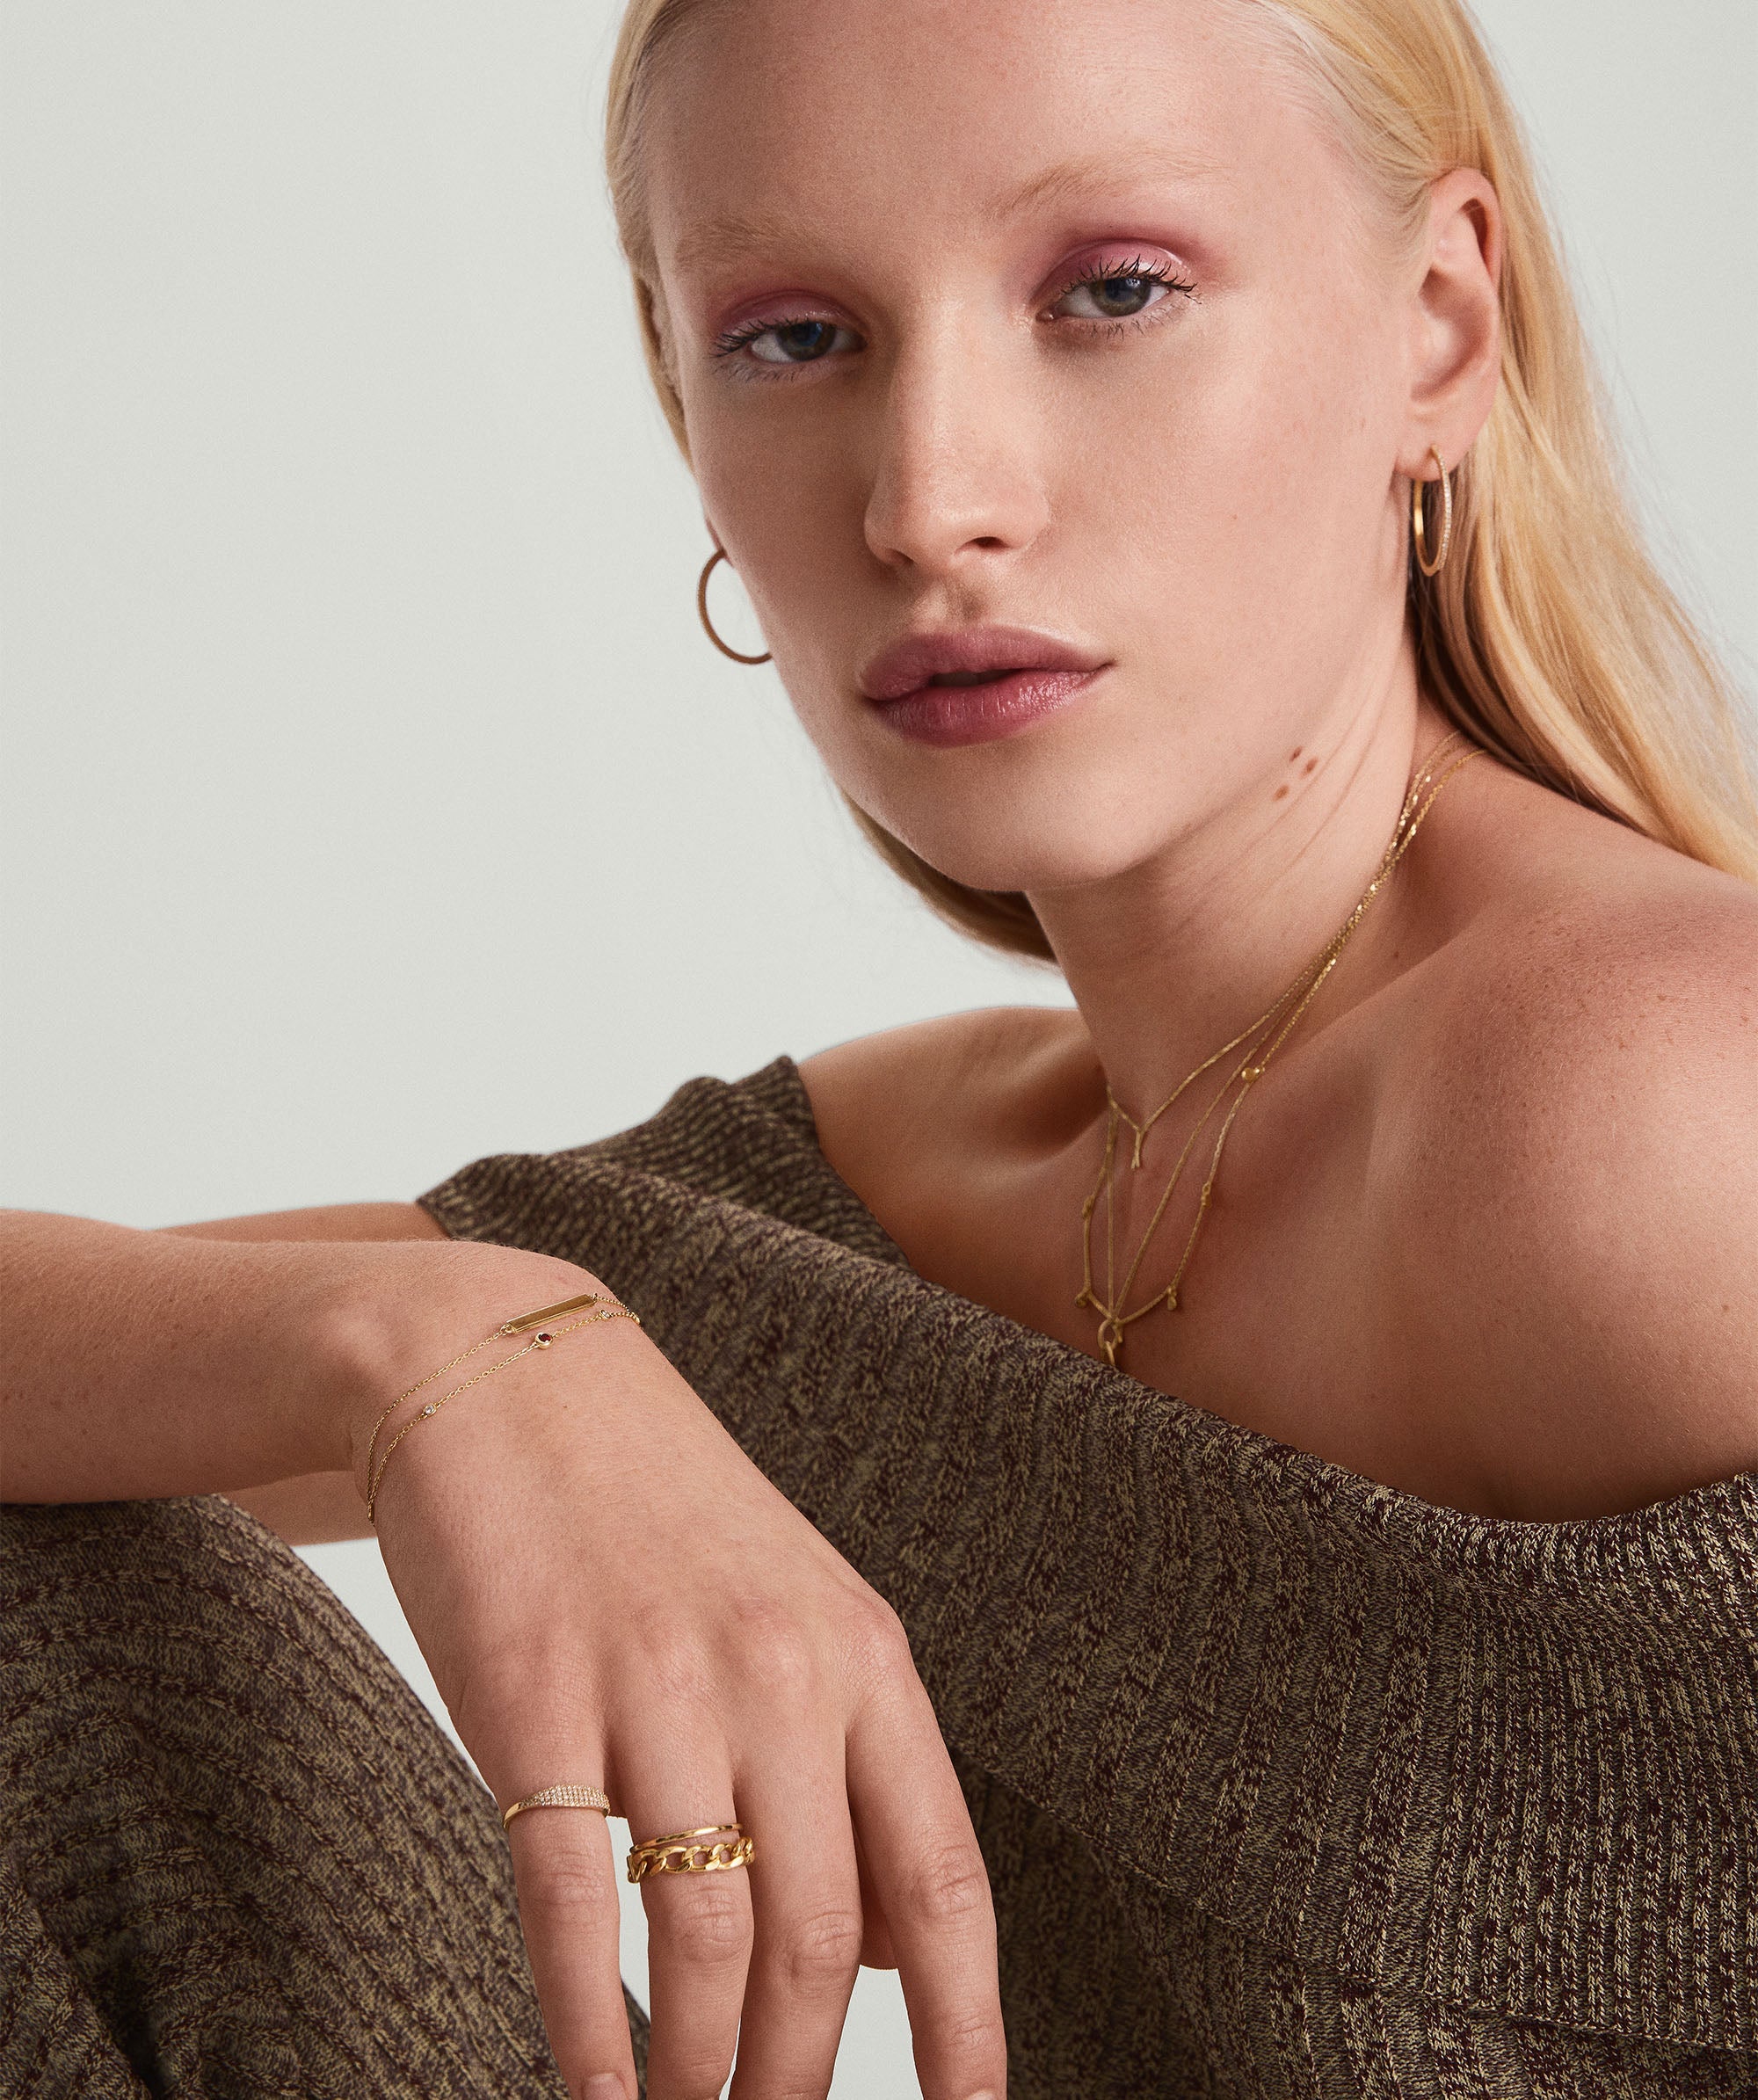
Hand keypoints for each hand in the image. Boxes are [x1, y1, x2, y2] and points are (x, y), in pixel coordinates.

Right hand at [359, 1256, 1006, 2099]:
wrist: (508, 1378)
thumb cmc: (656, 1514)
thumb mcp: (794, 1612)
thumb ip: (856, 1771)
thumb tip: (905, 1960)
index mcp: (862, 1656)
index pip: (943, 1878)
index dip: (968, 2027)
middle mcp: (778, 1673)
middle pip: (821, 1939)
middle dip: (799, 2081)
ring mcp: (655, 1685)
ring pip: (707, 1939)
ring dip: (698, 2077)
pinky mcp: (532, 1699)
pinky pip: (572, 1900)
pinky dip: (588, 2023)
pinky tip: (594, 2093)